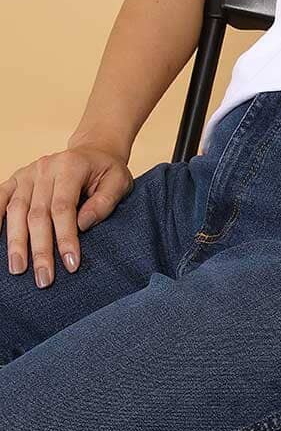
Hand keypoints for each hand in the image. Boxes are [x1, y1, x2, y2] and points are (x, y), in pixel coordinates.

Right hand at [1, 145, 133, 286]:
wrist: (93, 151)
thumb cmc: (106, 171)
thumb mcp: (119, 182)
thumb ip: (104, 202)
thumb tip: (82, 225)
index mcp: (71, 166)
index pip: (63, 208)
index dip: (65, 238)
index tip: (71, 264)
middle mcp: (45, 167)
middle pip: (37, 213)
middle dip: (40, 249)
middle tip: (44, 278)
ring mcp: (28, 173)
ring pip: (16, 210)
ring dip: (16, 242)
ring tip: (18, 269)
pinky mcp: (16, 179)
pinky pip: (0, 197)